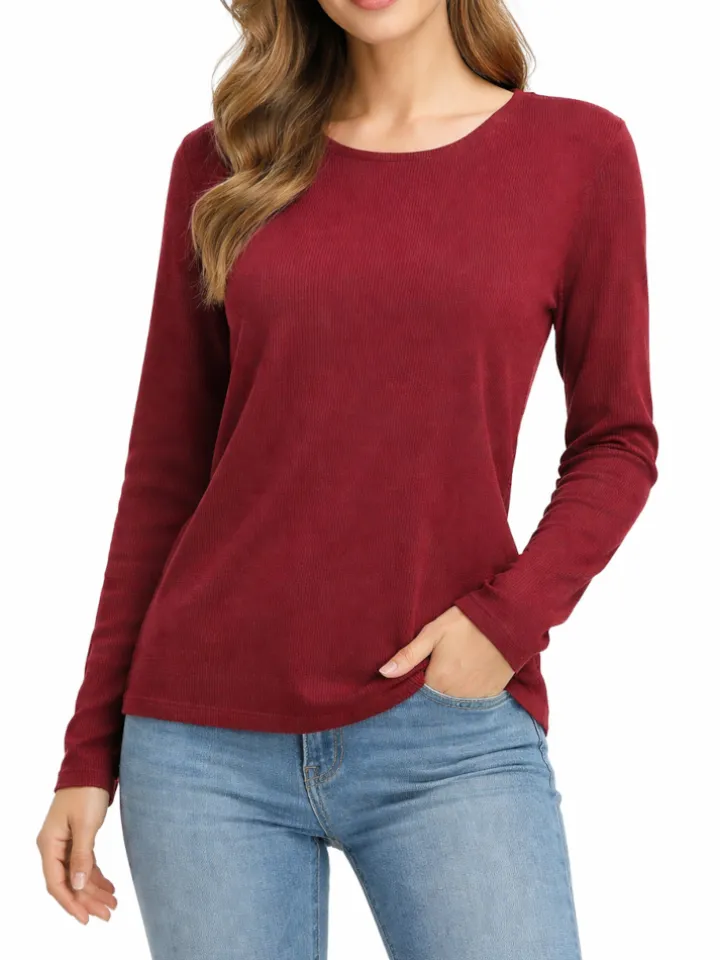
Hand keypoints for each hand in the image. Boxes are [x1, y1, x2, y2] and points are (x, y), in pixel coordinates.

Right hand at [36, 787, 117, 923]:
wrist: (91, 767)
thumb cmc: (86, 792)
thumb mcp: (86, 825)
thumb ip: (82, 856)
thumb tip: (77, 885)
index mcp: (49, 845)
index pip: (56, 883)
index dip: (71, 903)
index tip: (87, 918)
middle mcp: (53, 847)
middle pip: (68, 882)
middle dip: (87, 900)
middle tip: (108, 913)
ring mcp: (65, 843)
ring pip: (77, 874)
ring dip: (94, 890)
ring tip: (113, 904)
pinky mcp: (77, 838)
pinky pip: (84, 863)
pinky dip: (96, 875)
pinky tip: (109, 886)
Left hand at [378, 605, 513, 696]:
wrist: (507, 621)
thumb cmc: (466, 623)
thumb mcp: (433, 633)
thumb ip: (408, 655)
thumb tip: (383, 672)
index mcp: (437, 681)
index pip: (417, 693)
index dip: (415, 683)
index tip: (418, 672)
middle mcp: (455, 695)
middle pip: (436, 698)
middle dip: (433, 687)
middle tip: (439, 666)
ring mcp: (475, 697)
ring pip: (455, 700)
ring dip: (451, 691)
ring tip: (454, 669)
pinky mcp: (492, 694)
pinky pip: (474, 700)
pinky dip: (469, 691)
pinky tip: (469, 674)